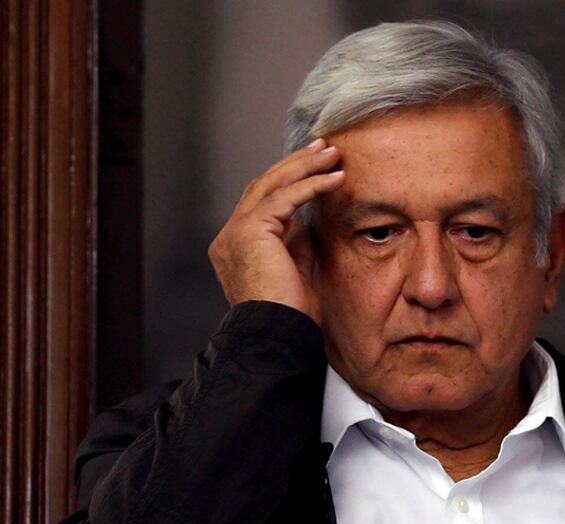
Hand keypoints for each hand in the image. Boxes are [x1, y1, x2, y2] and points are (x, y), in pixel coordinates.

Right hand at [208, 138, 344, 322]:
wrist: (277, 335)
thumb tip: (309, 220)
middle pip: (262, 185)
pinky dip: (311, 184)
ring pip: (271, 184)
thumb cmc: (289, 317)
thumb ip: (297, 244)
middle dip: (295, 164)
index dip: (288, 182)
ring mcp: (235, 232)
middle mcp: (229, 237)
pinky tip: (335, 178)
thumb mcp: (296, 272)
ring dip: (304, 166)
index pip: (261, 203)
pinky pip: (285, 198)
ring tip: (332, 154)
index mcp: (235, 248)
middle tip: (323, 147)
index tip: (316, 167)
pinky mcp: (250, 230)